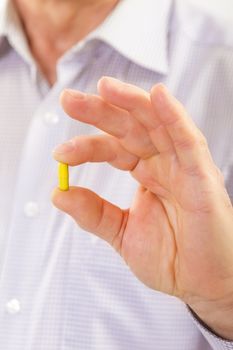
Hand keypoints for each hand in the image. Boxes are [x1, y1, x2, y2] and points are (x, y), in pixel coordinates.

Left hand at [52, 77, 232, 338]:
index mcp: (146, 173)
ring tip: (104, 87)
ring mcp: (182, 165)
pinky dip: (174, 116)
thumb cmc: (171, 258)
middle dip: (100, 111)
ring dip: (131, 102)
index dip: (86, 147)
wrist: (202, 283)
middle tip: (69, 100)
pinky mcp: (202, 173)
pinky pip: (188, 139)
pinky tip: (157, 96)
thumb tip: (58, 192)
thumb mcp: (122, 233)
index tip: (60, 155)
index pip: (113, 148)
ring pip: (156, 123)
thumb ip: (93, 212)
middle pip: (130, 127)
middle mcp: (163, 163)